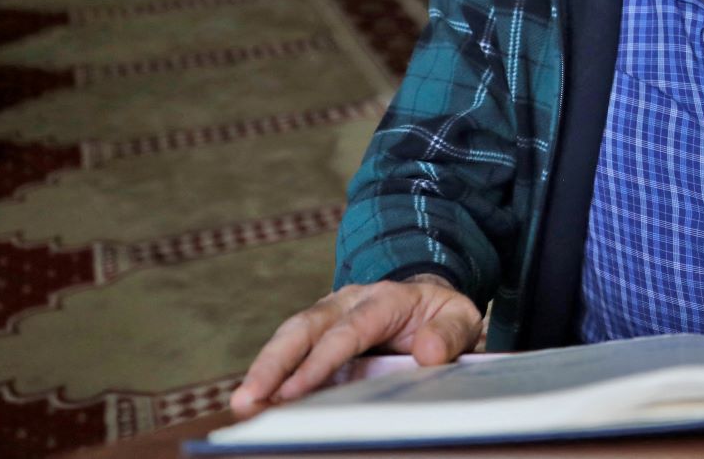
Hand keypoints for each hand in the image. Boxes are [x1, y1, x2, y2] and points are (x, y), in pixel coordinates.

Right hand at [230, 275, 481, 416]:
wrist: (426, 297)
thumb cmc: (440, 314)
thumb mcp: (460, 317)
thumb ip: (450, 334)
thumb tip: (427, 354)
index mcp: (385, 298)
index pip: (348, 330)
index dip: (321, 361)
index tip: (296, 391)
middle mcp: (347, 301)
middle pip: (304, 328)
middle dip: (273, 364)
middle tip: (248, 400)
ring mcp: (327, 316)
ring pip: (289, 338)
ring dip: (263, 372)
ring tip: (243, 406)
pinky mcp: (317, 335)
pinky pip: (292, 354)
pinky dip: (272, 377)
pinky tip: (257, 404)